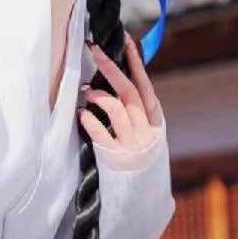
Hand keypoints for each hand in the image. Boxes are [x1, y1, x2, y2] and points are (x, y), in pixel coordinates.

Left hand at [79, 30, 163, 152]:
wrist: (141, 197)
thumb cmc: (139, 159)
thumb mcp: (145, 133)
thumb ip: (136, 111)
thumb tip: (119, 79)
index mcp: (155, 121)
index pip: (146, 86)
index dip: (137, 64)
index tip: (126, 42)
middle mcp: (145, 131)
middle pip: (129, 92)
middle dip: (111, 68)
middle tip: (94, 50)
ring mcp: (131, 144)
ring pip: (117, 109)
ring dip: (99, 95)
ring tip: (85, 90)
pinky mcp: (115, 157)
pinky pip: (101, 133)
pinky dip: (90, 120)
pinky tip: (82, 114)